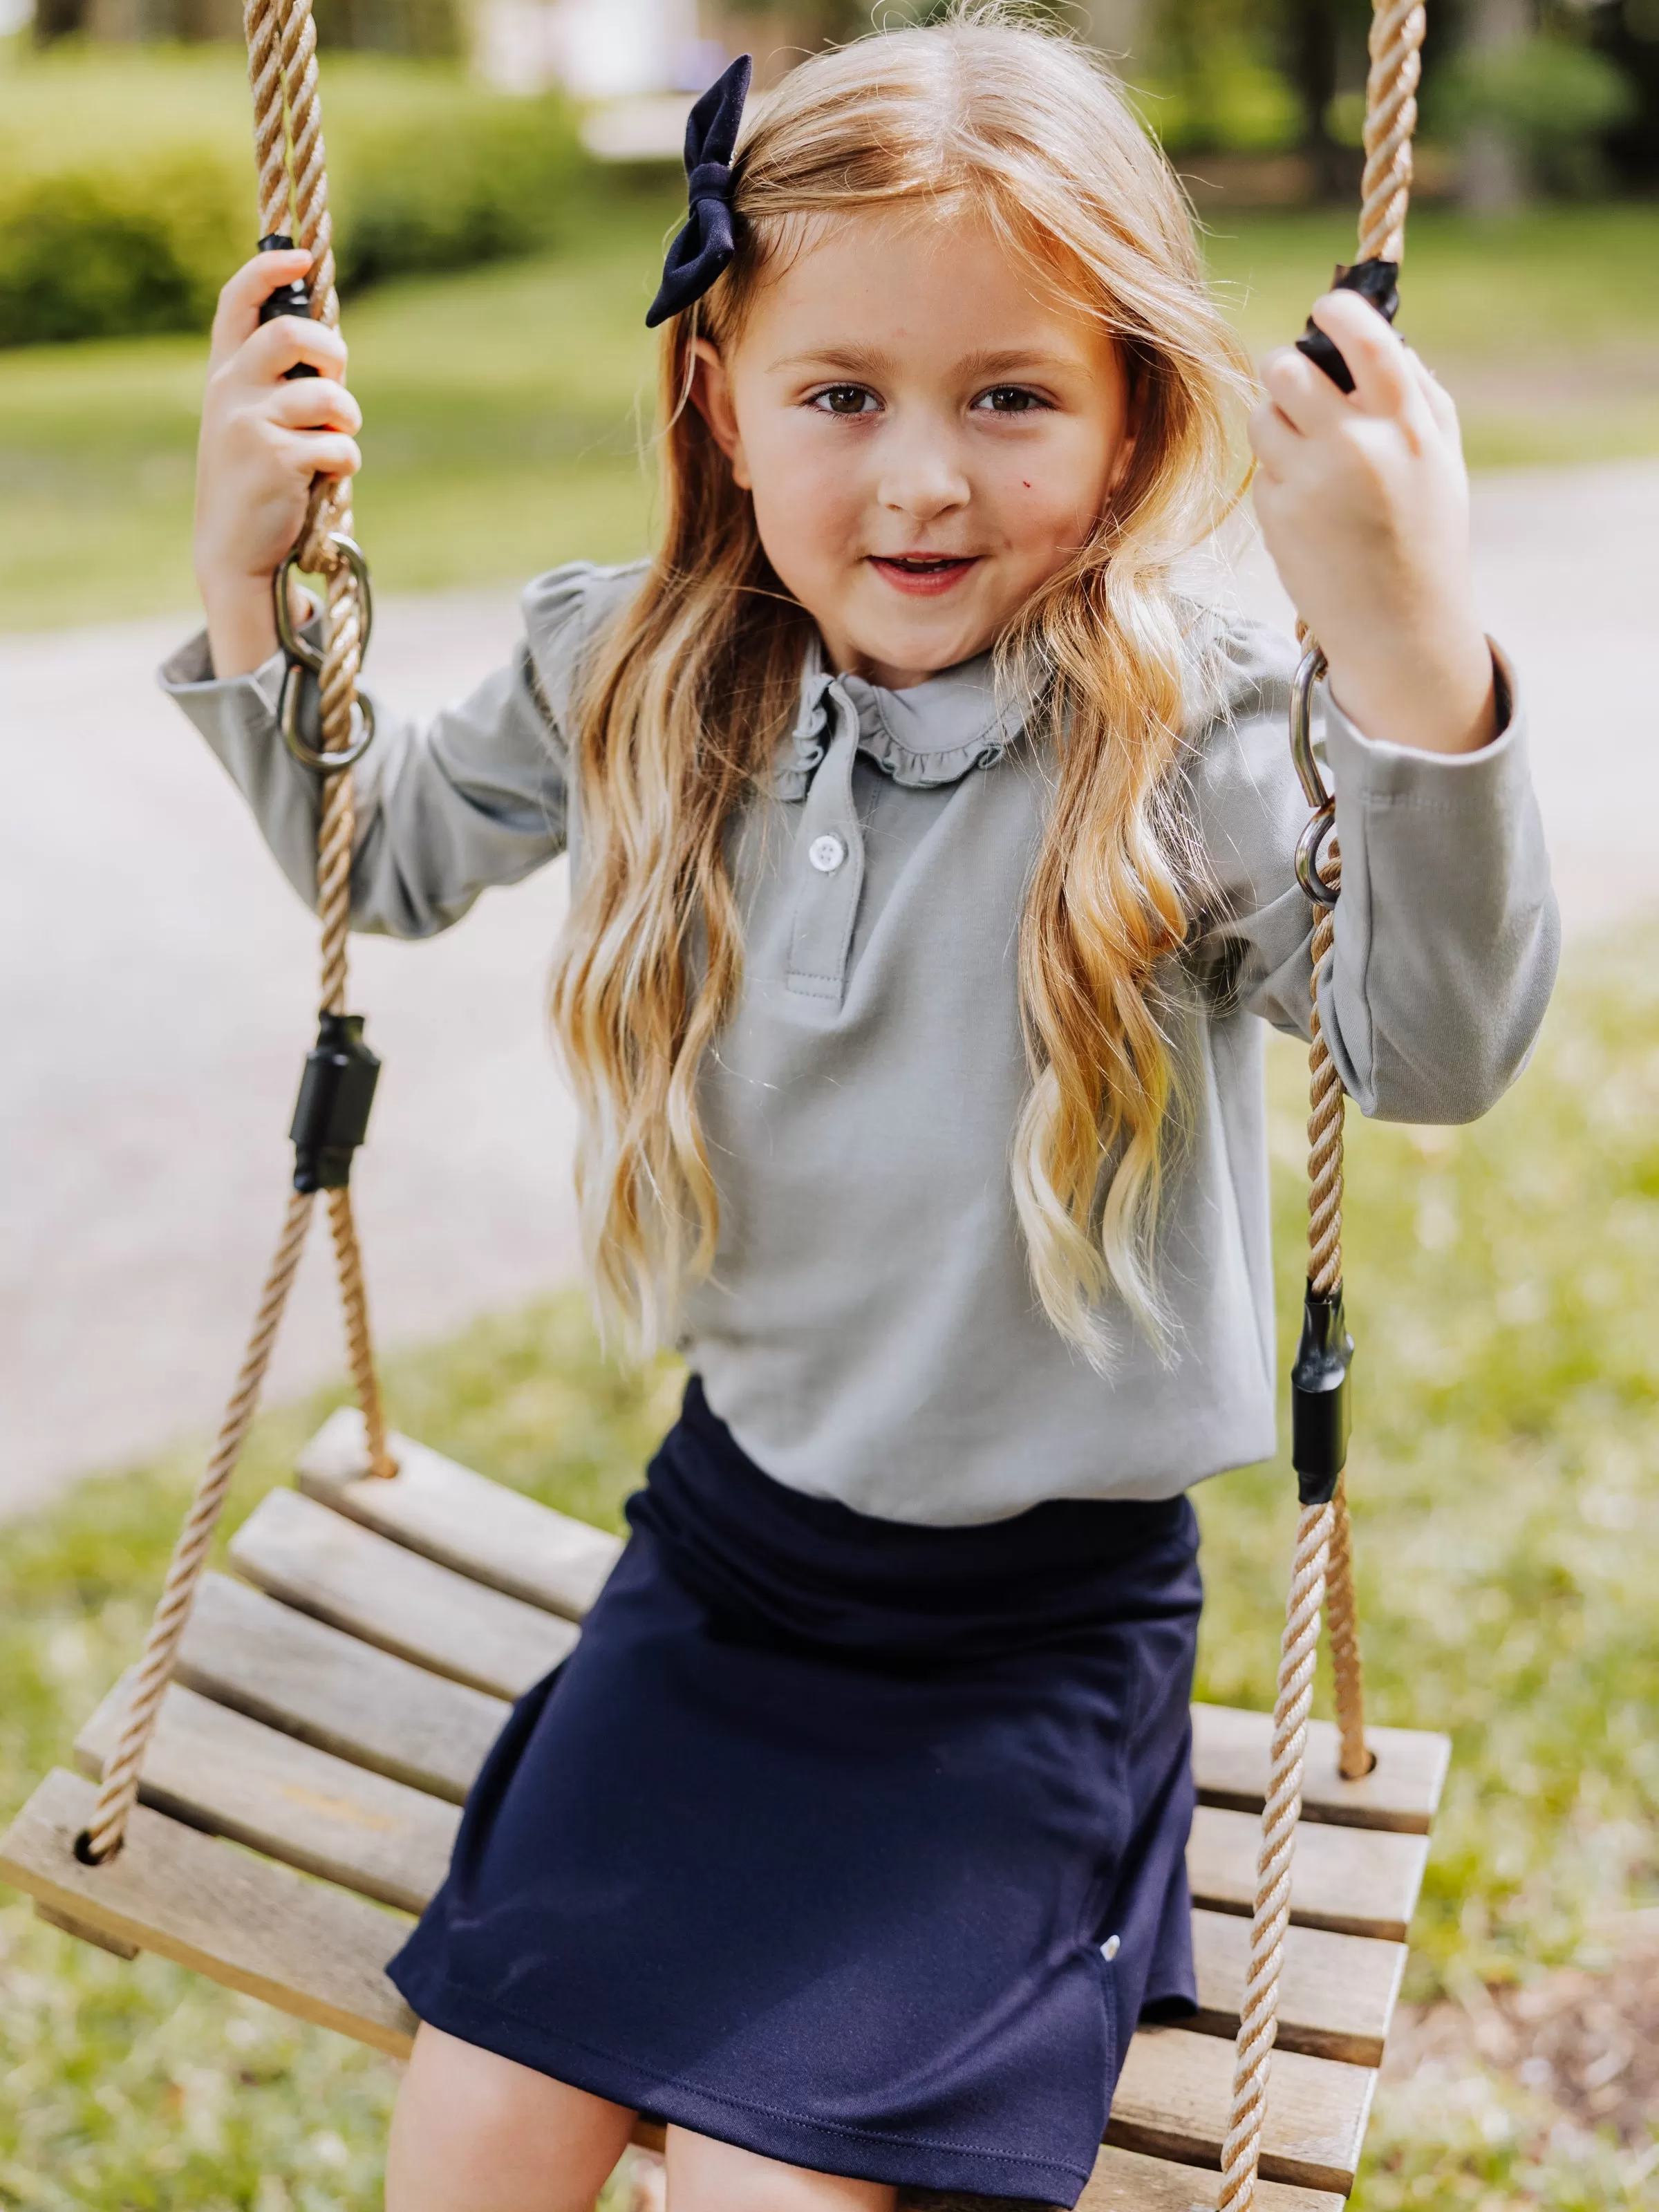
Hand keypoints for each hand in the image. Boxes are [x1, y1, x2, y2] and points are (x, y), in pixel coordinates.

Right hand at [194, 249, 362, 677]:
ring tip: (333, 446)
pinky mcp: (275, 459)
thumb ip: (282, 383)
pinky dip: (344, 465)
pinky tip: (324, 483)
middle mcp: (230, 389)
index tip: (301, 259)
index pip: (236, 301)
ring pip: (328, 397)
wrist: (234, 551)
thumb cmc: (257, 482)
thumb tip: (330, 348)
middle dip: (331, 352)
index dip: (268, 271)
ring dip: (346, 422)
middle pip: (292, 334)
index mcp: (224, 373)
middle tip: (338, 379)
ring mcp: (249, 423)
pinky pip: (338, 447)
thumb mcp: (255, 421)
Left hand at [1250, 289, 1495, 755]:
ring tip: (1305, 452)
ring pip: (1262, 415)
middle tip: (1293, 381)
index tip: (1325, 307)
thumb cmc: (1425, 535)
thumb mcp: (1441, 459)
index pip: (1365, 340)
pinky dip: (1277, 476)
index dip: (1337, 311)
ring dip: (1275, 421)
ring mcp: (1312, 481)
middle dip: (1284, 368)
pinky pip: (1261, 468)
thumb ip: (1415, 394)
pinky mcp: (1278, 514)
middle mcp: (1359, 446)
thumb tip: (1378, 337)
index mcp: (1409, 425)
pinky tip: (1307, 506)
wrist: (1400, 626)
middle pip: (1287, 368)